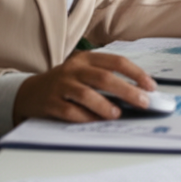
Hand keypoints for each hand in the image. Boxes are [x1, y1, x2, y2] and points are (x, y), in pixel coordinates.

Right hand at [12, 51, 155, 124]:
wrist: (29, 92)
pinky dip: (85, 117)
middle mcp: (74, 69)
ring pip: (86, 94)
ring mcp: (61, 85)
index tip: (150, 87)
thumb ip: (106, 79)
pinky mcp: (51, 102)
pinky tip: (96, 122)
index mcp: (86, 59)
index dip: (136, 74)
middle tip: (143, 103)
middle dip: (127, 91)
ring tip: (117, 114)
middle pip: (104, 77)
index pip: (116, 62)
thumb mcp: (84, 74)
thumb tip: (137, 95)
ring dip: (105, 105)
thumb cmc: (66, 84)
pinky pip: (70, 111)